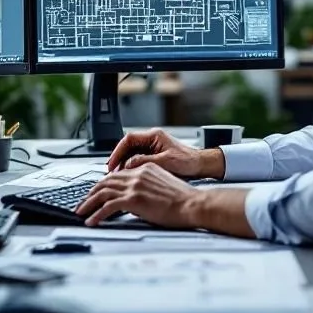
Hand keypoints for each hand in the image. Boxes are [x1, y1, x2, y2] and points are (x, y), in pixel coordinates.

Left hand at [75, 163, 202, 227]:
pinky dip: (97, 214)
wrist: (192, 204)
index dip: (102, 185)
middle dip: (90, 193)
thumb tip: (134, 198)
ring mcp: (134, 185)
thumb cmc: (182, 199)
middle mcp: (136, 174)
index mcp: (144, 168)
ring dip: (88, 204)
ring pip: (102, 192)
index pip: (116, 175)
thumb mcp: (162, 185)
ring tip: (81, 212)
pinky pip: (108, 206)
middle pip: (105, 182)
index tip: (94, 193)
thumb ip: (145, 186)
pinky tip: (91, 221)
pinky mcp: (133, 199)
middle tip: (82, 203)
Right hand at [105, 128, 222, 177]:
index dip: (117, 151)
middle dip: (118, 158)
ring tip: (119, 176)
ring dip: (124, 163)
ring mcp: (153, 146)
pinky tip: (129, 176)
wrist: (201, 165)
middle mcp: (152, 139)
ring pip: (132, 153)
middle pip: (128, 146)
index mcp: (154, 136)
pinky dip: (132, 166)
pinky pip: (138, 158)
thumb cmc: (188, 162)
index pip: (128, 139)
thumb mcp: (165, 162)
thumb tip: (127, 164)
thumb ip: (145, 162)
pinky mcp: (155, 154)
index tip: (112, 163)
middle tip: (112, 171)